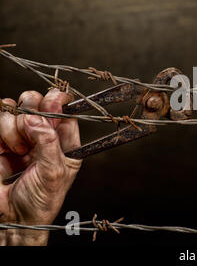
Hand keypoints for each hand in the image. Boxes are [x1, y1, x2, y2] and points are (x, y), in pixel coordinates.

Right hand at [0, 89, 81, 245]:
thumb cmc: (41, 200)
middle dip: (33, 109)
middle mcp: (45, 134)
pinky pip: (0, 117)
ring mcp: (22, 135)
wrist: (14, 218)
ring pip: (17, 107)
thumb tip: (35, 117)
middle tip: (31, 128)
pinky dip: (2, 129)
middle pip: (39, 102)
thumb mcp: (53, 173)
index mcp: (66, 141)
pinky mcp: (1, 139)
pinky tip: (8, 147)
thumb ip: (48, 143)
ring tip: (19, 148)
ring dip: (16, 124)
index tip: (51, 103)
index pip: (65, 110)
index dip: (58, 101)